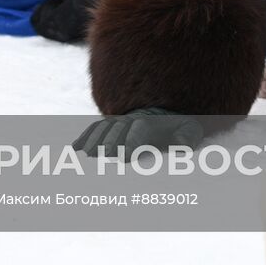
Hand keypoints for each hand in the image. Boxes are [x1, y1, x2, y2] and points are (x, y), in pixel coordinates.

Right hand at [72, 107, 203, 158]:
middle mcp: (132, 118)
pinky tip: (75, 149)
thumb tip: (182, 144)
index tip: (124, 156)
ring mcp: (120, 120)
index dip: (131, 143)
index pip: (139, 132)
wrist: (167, 108)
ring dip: (93, 140)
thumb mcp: (190, 129)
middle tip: (101, 155)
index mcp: (151, 121)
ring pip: (103, 129)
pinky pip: (96, 128)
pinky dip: (86, 137)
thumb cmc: (180, 125)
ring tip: (84, 153)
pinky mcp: (111, 124)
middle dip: (109, 142)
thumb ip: (187, 136)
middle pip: (118, 131)